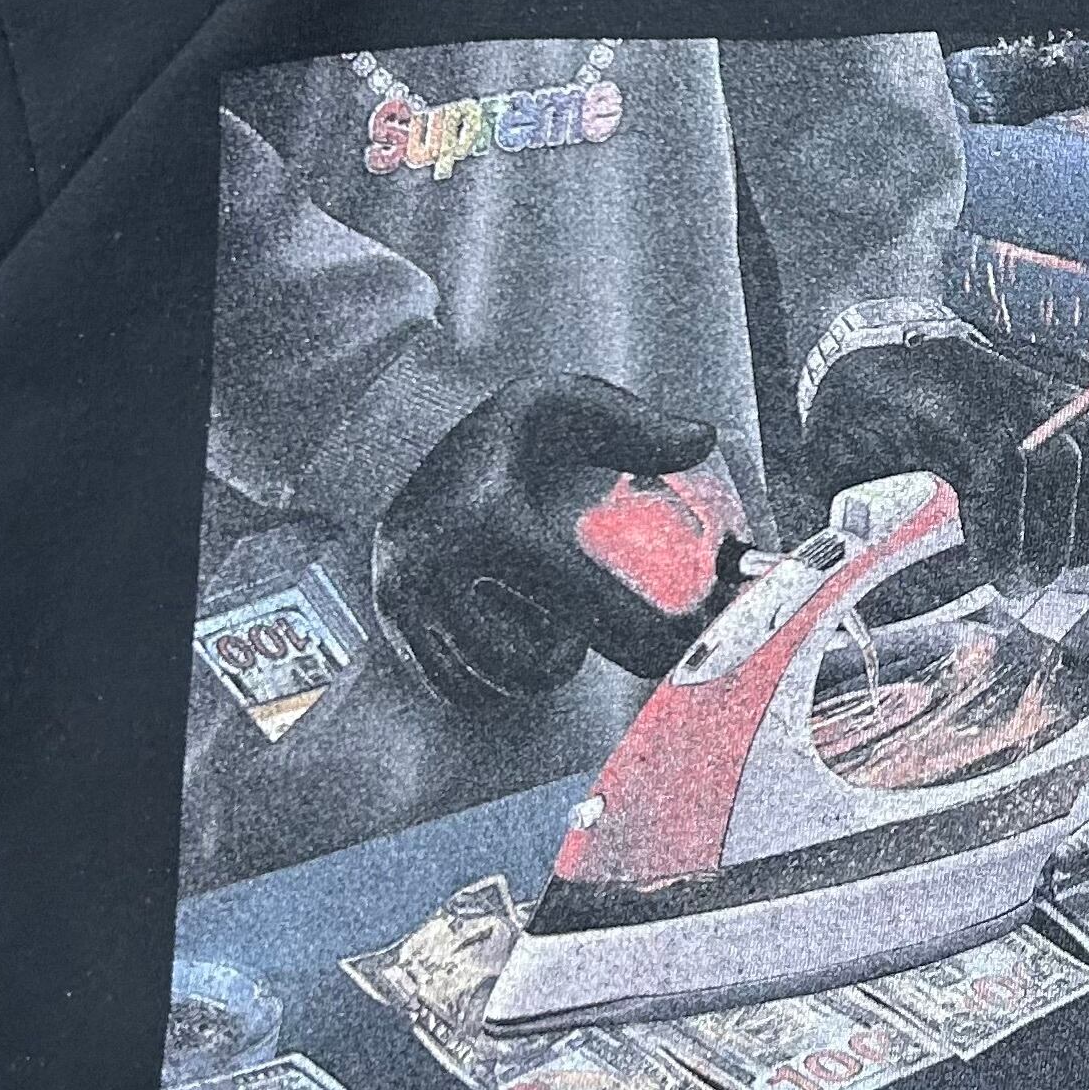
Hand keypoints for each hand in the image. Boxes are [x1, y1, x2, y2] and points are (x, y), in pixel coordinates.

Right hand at [375, 375, 720, 704]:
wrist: (397, 433)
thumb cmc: (505, 429)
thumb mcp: (567, 404)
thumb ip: (638, 423)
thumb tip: (701, 440)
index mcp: (489, 515)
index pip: (582, 601)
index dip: (642, 636)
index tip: (678, 650)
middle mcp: (435, 561)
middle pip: (529, 661)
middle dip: (572, 658)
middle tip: (588, 630)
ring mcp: (402, 594)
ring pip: (489, 681)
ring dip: (530, 672)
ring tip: (548, 633)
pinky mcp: (388, 618)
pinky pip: (450, 685)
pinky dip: (489, 680)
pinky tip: (508, 641)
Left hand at [799, 334, 1088, 596]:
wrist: (879, 347)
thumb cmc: (852, 415)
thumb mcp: (831, 466)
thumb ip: (859, 526)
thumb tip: (887, 605)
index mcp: (937, 401)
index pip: (1000, 461)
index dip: (1002, 530)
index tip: (988, 574)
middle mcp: (1000, 387)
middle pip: (1060, 461)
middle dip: (1047, 537)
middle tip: (1020, 583)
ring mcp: (1038, 389)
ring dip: (1083, 521)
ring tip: (1053, 563)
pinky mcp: (1063, 401)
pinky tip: (1079, 529)